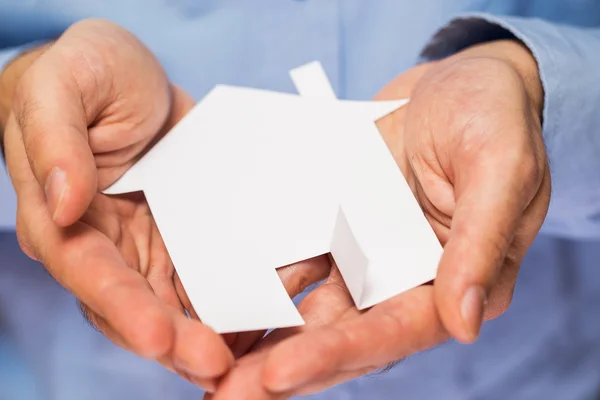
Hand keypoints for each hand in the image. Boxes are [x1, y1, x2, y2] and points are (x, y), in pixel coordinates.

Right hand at [1, 19, 328, 390]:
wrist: (129, 74)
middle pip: (137, 305)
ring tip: (249, 358)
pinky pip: (213, 270)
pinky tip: (269, 309)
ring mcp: (150, 244)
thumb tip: (62, 204)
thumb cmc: (86, 72)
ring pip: (178, 301)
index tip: (158, 337)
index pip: (89, 273)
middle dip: (175, 340)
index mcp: (65, 219)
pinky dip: (237, 294)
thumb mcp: (61, 88)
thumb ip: (54, 142)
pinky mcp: (189, 234)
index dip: (122, 308)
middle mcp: (108, 244)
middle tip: (217, 365)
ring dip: (210, 332)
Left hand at [207, 40, 550, 397]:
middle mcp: (402, 281)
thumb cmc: (492, 116)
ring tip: (201, 360)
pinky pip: (291, 258)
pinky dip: (254, 280)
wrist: (457, 79)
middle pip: (338, 336)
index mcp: (450, 282)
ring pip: (305, 309)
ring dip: (257, 336)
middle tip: (219, 396)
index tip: (278, 376)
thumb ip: (480, 245)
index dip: (336, 356)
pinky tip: (210, 296)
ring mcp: (364, 256)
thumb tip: (464, 324)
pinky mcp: (335, 227)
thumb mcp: (499, 168)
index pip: (391, 332)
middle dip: (279, 369)